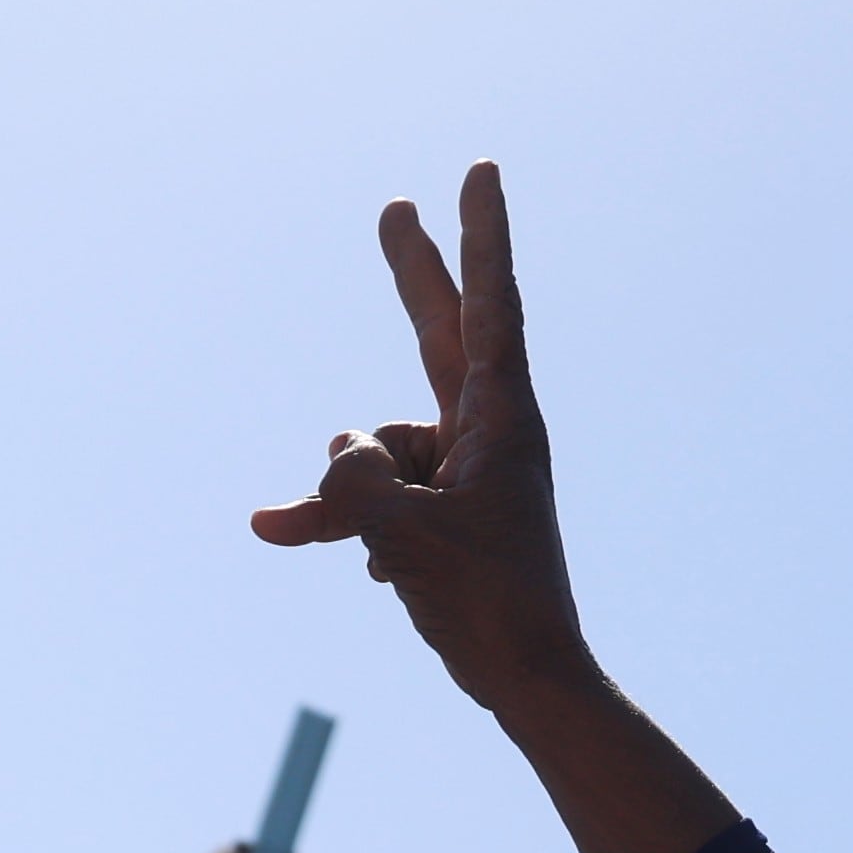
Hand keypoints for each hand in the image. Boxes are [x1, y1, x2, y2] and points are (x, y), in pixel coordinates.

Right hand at [255, 164, 743, 852]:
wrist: (527, 681)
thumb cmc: (486, 602)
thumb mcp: (402, 531)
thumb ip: (356, 477)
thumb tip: (342, 454)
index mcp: (501, 417)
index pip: (489, 304)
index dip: (480, 235)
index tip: (480, 172)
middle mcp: (487, 430)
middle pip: (435, 333)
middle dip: (411, 276)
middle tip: (395, 207)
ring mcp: (464, 471)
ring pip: (375, 453)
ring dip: (338, 498)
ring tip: (326, 543)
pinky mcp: (444, 512)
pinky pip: (377, 500)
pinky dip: (359, 533)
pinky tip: (383, 578)